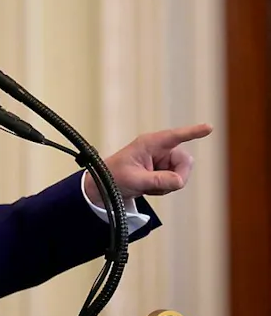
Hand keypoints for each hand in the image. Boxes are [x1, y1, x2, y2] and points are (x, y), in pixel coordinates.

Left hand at [84, 123, 212, 207]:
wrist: (106, 186)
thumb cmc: (114, 176)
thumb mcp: (134, 180)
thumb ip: (157, 180)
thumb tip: (179, 181)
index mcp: (149, 143)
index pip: (174, 136)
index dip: (192, 132)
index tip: (209, 127)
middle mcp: (159, 149)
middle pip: (185, 161)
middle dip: (176, 177)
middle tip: (158, 186)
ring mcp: (163, 159)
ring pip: (182, 173)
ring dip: (168, 184)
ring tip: (147, 186)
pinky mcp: (164, 170)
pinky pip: (176, 181)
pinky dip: (165, 188)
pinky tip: (149, 188)